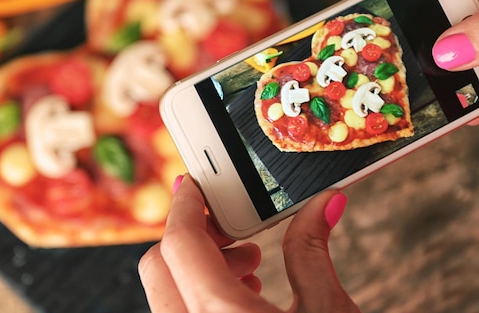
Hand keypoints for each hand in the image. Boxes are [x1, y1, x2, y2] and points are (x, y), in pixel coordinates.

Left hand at [139, 175, 360, 312]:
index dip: (185, 205)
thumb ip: (312, 252)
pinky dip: (197, 296)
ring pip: (165, 294)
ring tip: (249, 266)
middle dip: (190, 237)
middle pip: (159, 265)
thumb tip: (323, 204)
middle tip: (232, 229)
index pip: (179, 243)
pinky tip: (241, 298)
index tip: (192, 184)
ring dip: (195, 268)